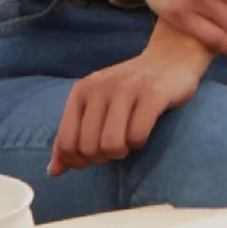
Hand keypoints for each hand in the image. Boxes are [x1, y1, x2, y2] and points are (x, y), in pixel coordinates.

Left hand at [49, 33, 206, 174]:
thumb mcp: (96, 105)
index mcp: (82, 90)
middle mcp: (101, 86)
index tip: (94, 156)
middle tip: (116, 146)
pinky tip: (144, 131)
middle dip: (103, 156)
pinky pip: (137, 136)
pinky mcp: (153, 94)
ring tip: (129, 140)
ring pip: (111, 145)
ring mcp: (127, 88)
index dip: (78, 161)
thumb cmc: (130, 88)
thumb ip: (72, 135)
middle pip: (89, 148)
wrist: (172, 56)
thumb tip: (54, 171)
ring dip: (122, 152)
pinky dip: (140, 143)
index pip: (67, 143)